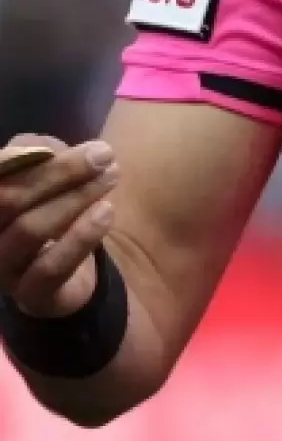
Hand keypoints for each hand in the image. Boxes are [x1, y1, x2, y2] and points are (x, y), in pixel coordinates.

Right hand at [0, 134, 119, 317]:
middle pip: (8, 199)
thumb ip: (38, 152)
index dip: (19, 158)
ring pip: (30, 229)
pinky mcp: (31, 294)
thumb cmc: (55, 205)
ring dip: (76, 198)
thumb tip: (40, 150)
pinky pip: (50, 267)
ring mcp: (3, 268)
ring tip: (112, 177)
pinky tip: (107, 211)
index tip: (60, 146)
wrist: (77, 265)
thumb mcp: (47, 171)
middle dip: (60, 172)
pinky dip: (81, 236)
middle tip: (104, 155)